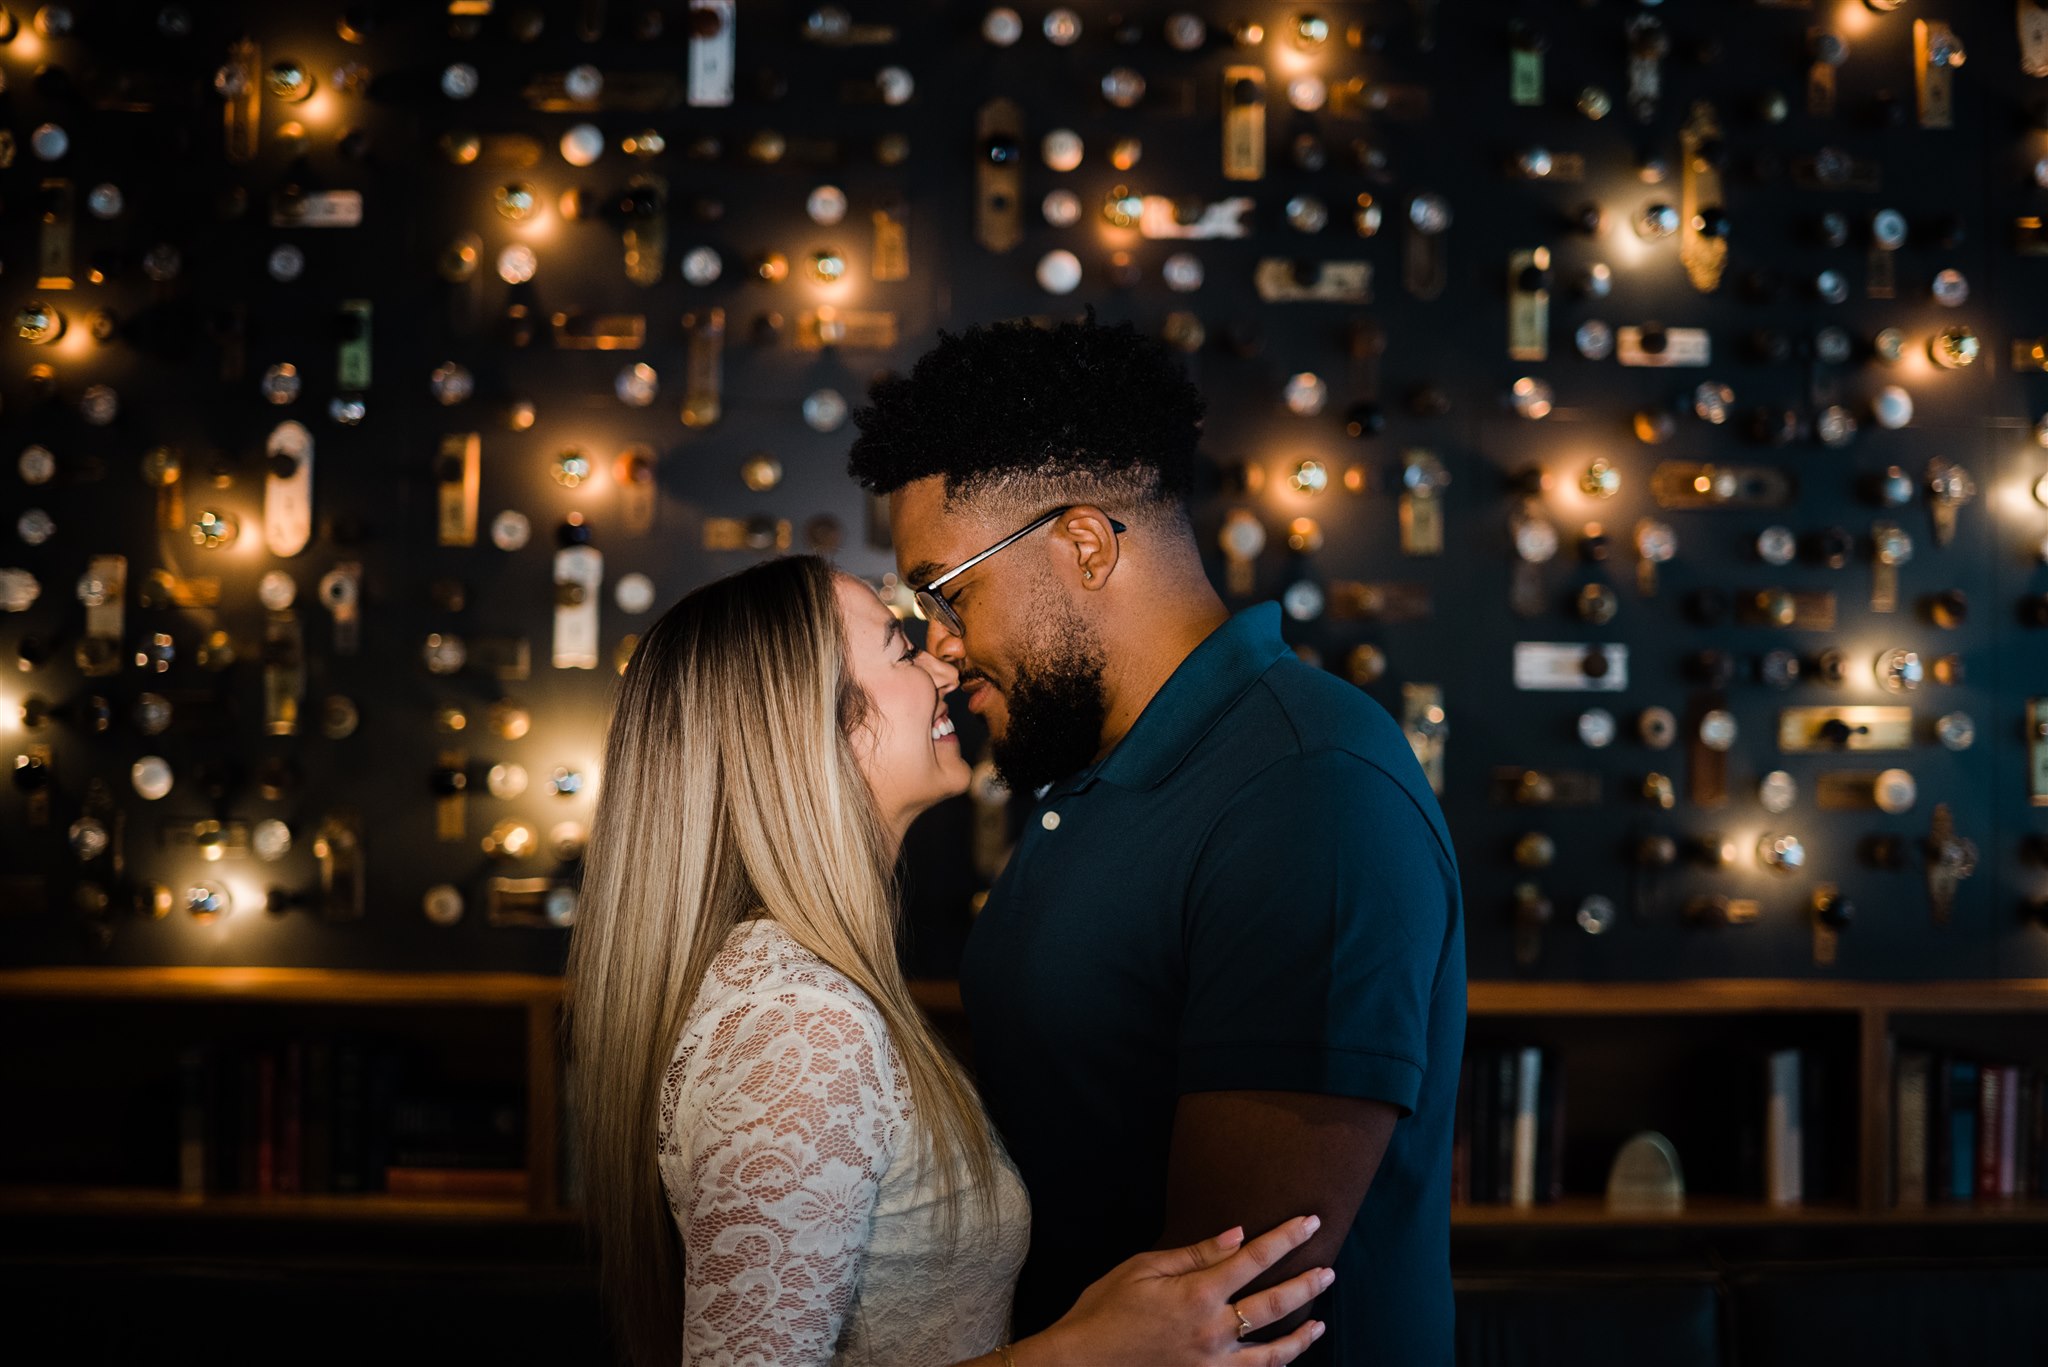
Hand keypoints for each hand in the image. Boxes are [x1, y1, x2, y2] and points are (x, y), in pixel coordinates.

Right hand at [1023, 1215, 1331, 1366]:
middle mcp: (1212, 1331)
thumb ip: (1194, 1254)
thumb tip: (1237, 1234)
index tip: (1311, 1223)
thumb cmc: (1104, 1311)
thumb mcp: (1142, 1270)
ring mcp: (1212, 1365)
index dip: (1286, 1238)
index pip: (1254, 1259)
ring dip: (1300, 1336)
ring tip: (1319, 1323)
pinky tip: (1282, 1359)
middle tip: (1328, 1270)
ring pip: (1272, 1353)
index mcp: (1197, 1295)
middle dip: (1306, 1284)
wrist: (1080, 1365)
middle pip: (1274, 1305)